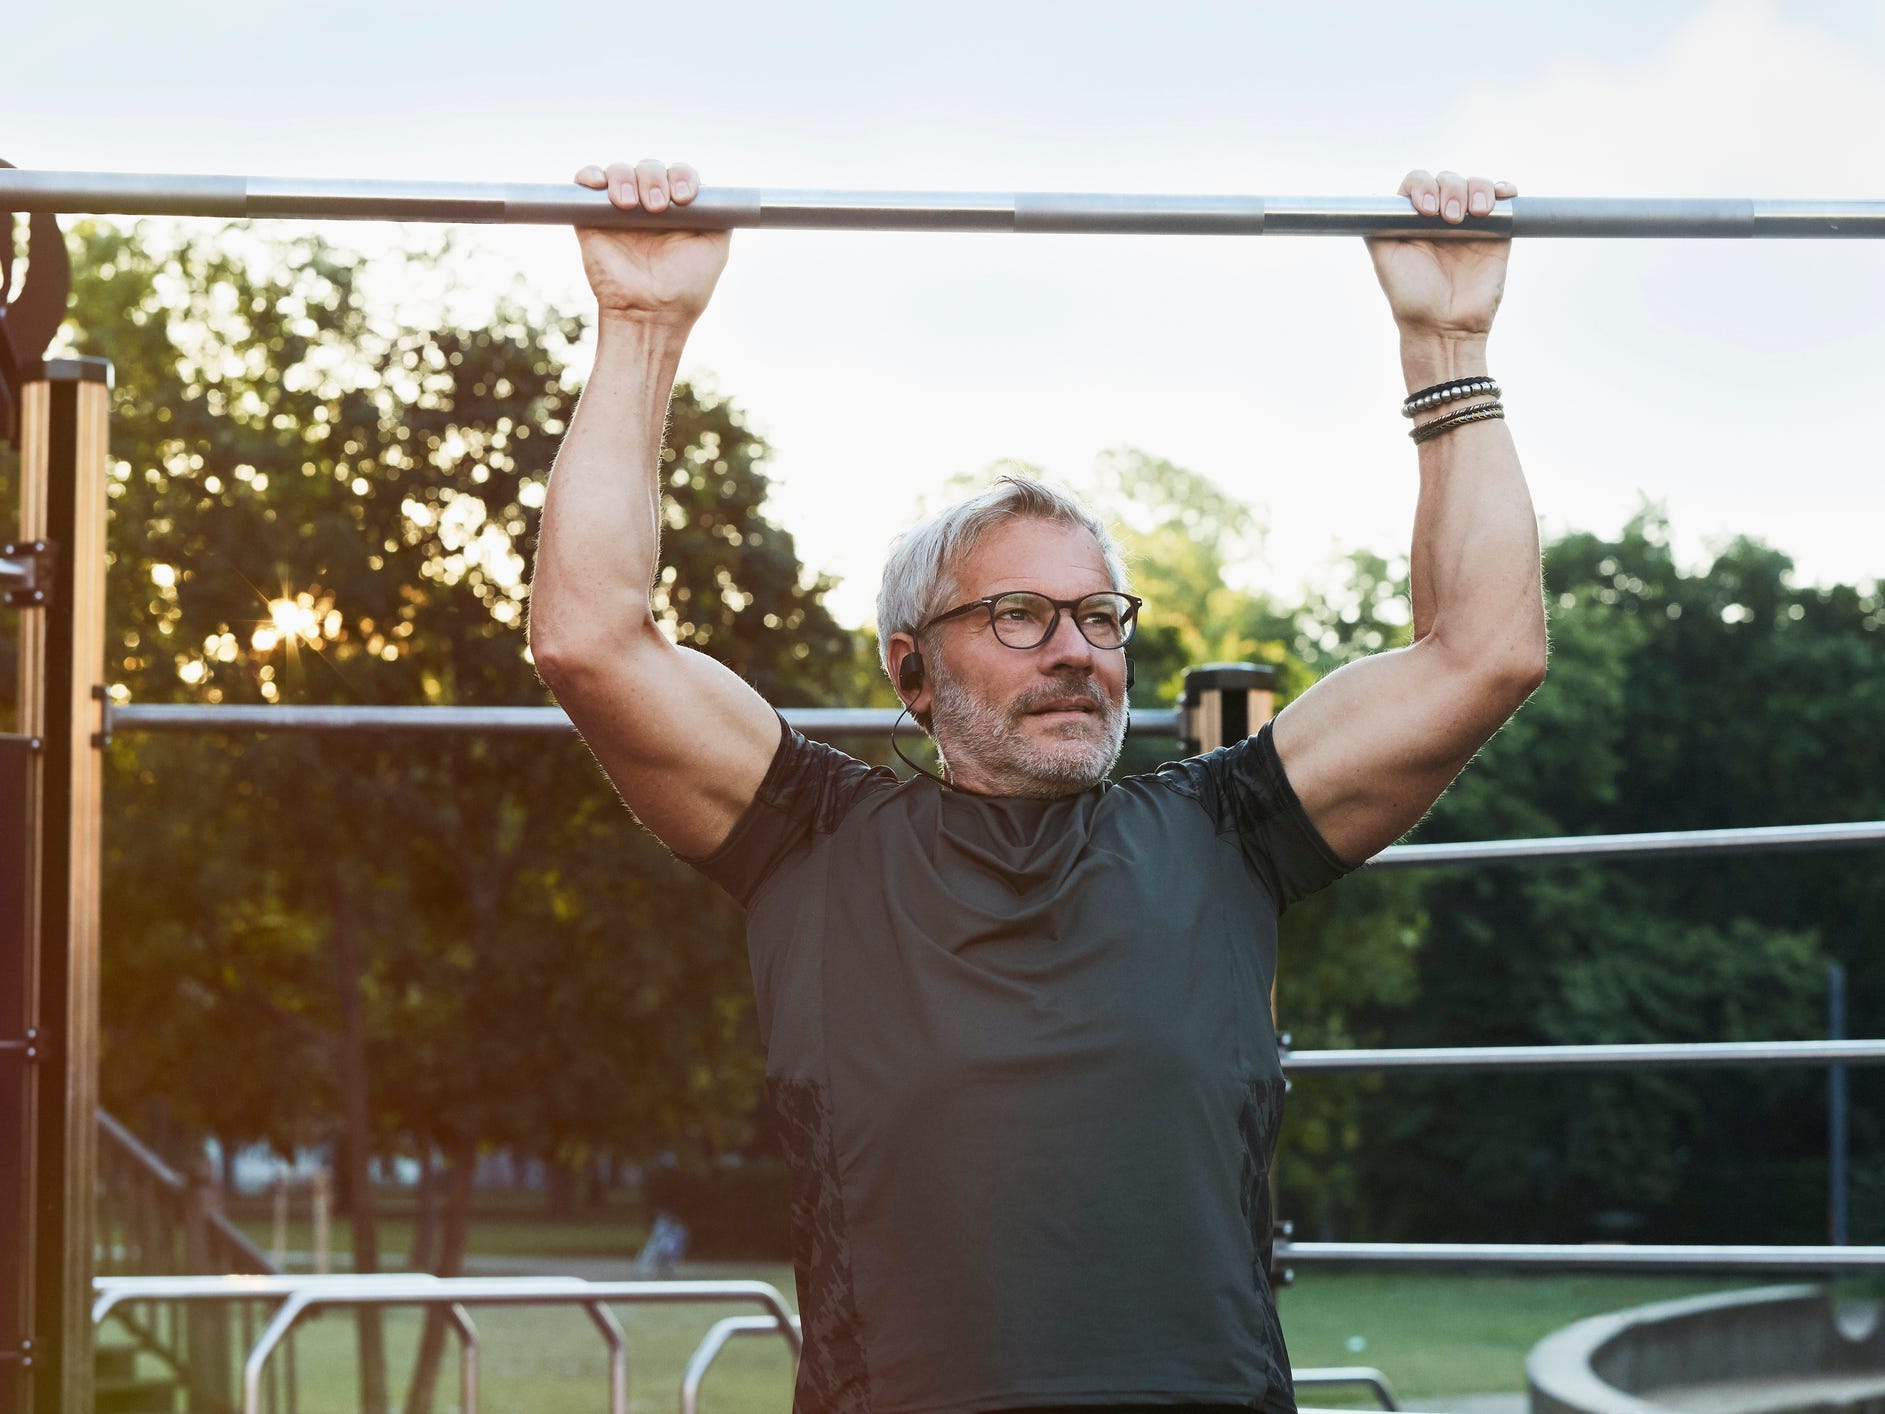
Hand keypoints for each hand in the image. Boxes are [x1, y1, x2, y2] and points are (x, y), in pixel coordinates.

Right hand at [572, 159, 729, 328]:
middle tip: (656, 207)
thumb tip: (712, 191)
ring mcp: (619, 209)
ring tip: (628, 205)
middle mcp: (648, 204)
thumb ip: (719, 214)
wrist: (651, 312)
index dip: (681, 176)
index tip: (683, 197)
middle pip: (649, 168)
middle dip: (654, 179)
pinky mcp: (591, 217)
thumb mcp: (716, 247)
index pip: (678, 173)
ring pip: (619, 171)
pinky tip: (598, 184)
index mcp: (677, 208)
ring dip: (624, 178)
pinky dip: (589, 175)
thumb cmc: (686, 286)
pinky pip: (585, 182)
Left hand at [1366, 170, 1516, 338]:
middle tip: (1449, 220)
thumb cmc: (1411, 296)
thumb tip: (1375, 198)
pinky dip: (1503, 189)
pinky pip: (1504, 199)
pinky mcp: (1497, 232)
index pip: (1419, 183)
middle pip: (1448, 179)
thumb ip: (1376, 226)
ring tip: (1475, 214)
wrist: (1445, 325)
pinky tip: (1501, 196)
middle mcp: (1441, 217)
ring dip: (1477, 189)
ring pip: (1476, 184)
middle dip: (1450, 190)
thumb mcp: (1384, 258)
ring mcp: (1470, 223)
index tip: (1426, 210)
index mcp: (1415, 220)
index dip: (1423, 186)